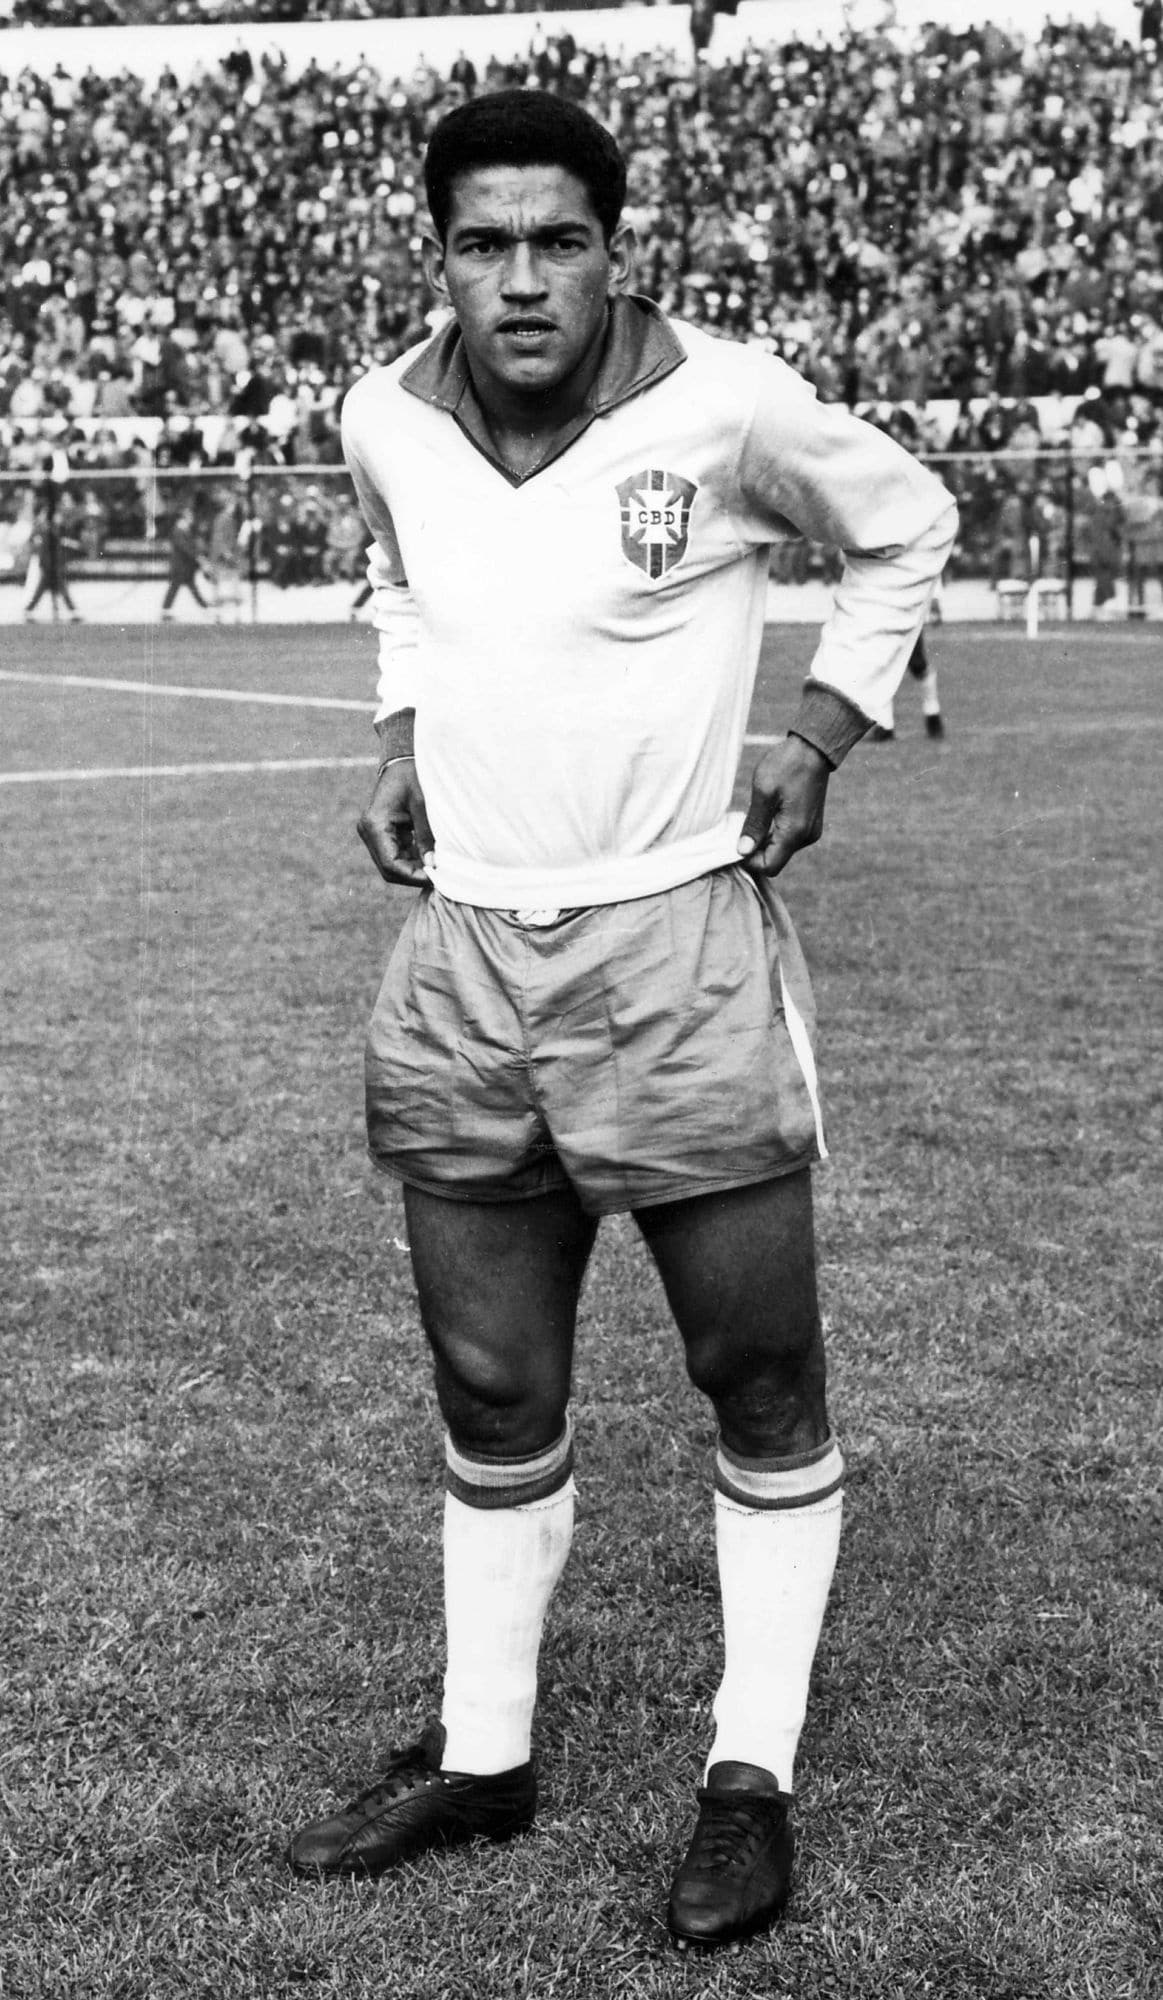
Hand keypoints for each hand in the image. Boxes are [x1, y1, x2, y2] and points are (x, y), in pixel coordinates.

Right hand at [356, 757, 434, 886]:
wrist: (402, 760)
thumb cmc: (414, 776)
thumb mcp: (424, 805)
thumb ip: (426, 836)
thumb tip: (432, 865)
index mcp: (375, 824)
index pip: (391, 864)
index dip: (413, 876)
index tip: (435, 877)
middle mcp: (369, 831)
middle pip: (389, 869)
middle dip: (414, 875)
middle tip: (440, 876)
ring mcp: (374, 834)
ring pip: (393, 865)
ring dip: (415, 869)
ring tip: (438, 867)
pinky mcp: (382, 833)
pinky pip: (397, 855)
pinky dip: (414, 859)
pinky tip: (431, 857)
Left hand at [737, 735, 829, 876]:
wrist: (813, 749)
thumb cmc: (787, 765)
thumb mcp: (764, 793)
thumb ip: (754, 825)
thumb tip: (742, 851)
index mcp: (795, 832)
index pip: (770, 866)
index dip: (750, 861)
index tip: (735, 844)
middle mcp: (806, 837)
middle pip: (776, 861)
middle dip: (756, 852)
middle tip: (740, 831)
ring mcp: (811, 831)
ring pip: (782, 850)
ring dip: (765, 842)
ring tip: (752, 820)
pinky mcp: (811, 824)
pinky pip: (790, 839)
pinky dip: (775, 834)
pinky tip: (766, 816)